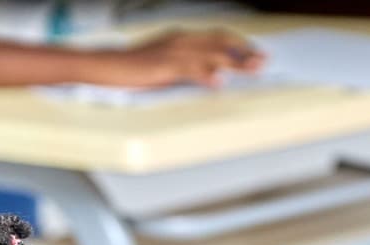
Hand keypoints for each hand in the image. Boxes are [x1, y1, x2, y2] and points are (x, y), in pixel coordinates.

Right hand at [94, 29, 265, 88]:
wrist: (106, 66)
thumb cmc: (131, 68)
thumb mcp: (162, 61)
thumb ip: (183, 64)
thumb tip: (206, 74)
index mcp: (181, 37)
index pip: (217, 36)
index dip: (239, 43)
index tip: (254, 52)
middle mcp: (181, 40)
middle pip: (220, 42)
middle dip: (244, 50)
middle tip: (262, 60)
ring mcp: (173, 52)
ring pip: (211, 54)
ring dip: (234, 62)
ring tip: (252, 69)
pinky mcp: (163, 66)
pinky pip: (189, 69)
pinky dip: (206, 75)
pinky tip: (218, 82)